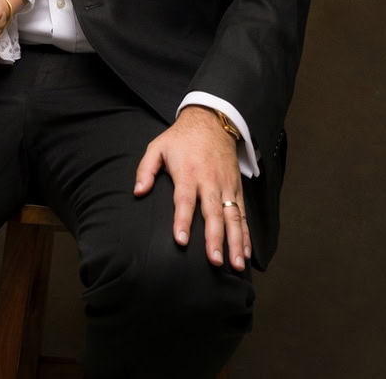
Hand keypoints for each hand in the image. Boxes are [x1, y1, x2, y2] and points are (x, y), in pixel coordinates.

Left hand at [133, 105, 250, 270]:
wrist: (212, 121)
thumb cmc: (181, 139)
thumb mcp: (157, 147)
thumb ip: (145, 170)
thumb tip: (138, 192)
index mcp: (188, 173)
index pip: (184, 200)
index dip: (183, 221)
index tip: (181, 241)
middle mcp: (209, 181)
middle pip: (213, 213)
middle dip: (215, 238)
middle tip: (214, 261)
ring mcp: (226, 185)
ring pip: (233, 216)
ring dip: (236, 241)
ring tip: (237, 264)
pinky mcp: (237, 187)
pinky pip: (243, 213)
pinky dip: (246, 233)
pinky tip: (246, 251)